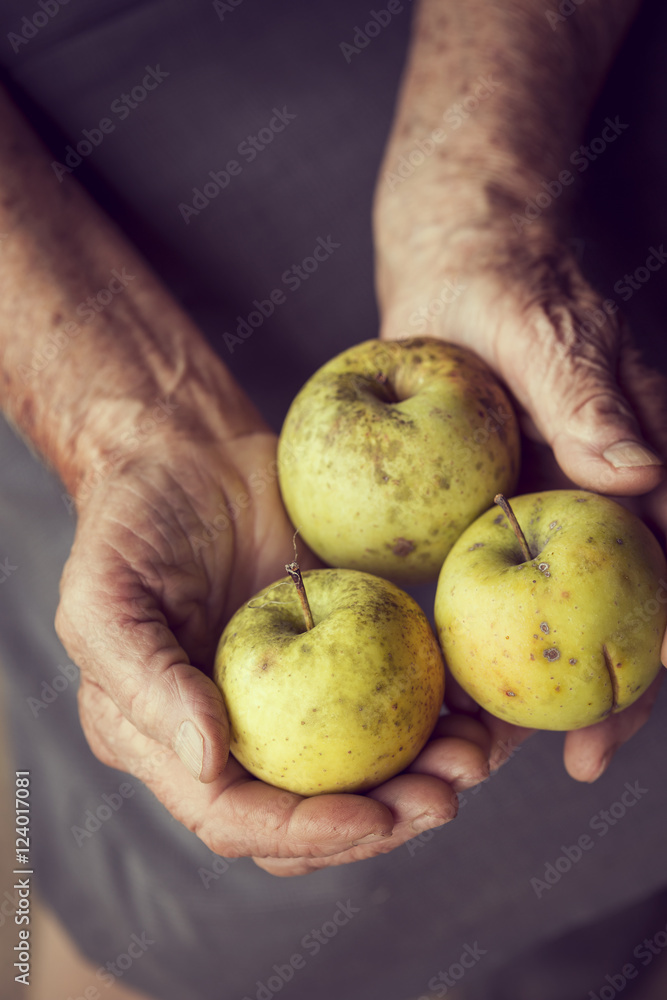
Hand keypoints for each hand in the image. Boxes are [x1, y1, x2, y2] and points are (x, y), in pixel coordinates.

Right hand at [54, 407, 489, 875]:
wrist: (188, 452)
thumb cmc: (132, 520)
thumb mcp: (105, 597)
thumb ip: (144, 681)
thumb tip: (208, 762)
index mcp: (164, 739)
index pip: (234, 814)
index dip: (304, 831)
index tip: (374, 816)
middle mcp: (229, 733)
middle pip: (307, 809)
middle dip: (379, 819)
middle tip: (444, 797)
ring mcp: (286, 699)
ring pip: (357, 769)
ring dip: (418, 778)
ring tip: (474, 757)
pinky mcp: (334, 657)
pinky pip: (385, 702)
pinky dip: (430, 718)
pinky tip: (473, 713)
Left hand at [376, 216, 666, 781]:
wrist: (455, 266)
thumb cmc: (505, 284)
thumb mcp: (543, 332)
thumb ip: (587, 398)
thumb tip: (637, 473)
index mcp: (634, 466)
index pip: (662, 571)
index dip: (656, 649)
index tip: (626, 713)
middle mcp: (599, 499)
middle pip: (615, 610)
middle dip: (602, 689)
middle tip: (572, 761)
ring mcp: (546, 508)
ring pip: (554, 610)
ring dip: (537, 677)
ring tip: (502, 743)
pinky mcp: (493, 508)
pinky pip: (496, 580)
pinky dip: (482, 630)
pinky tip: (452, 678)